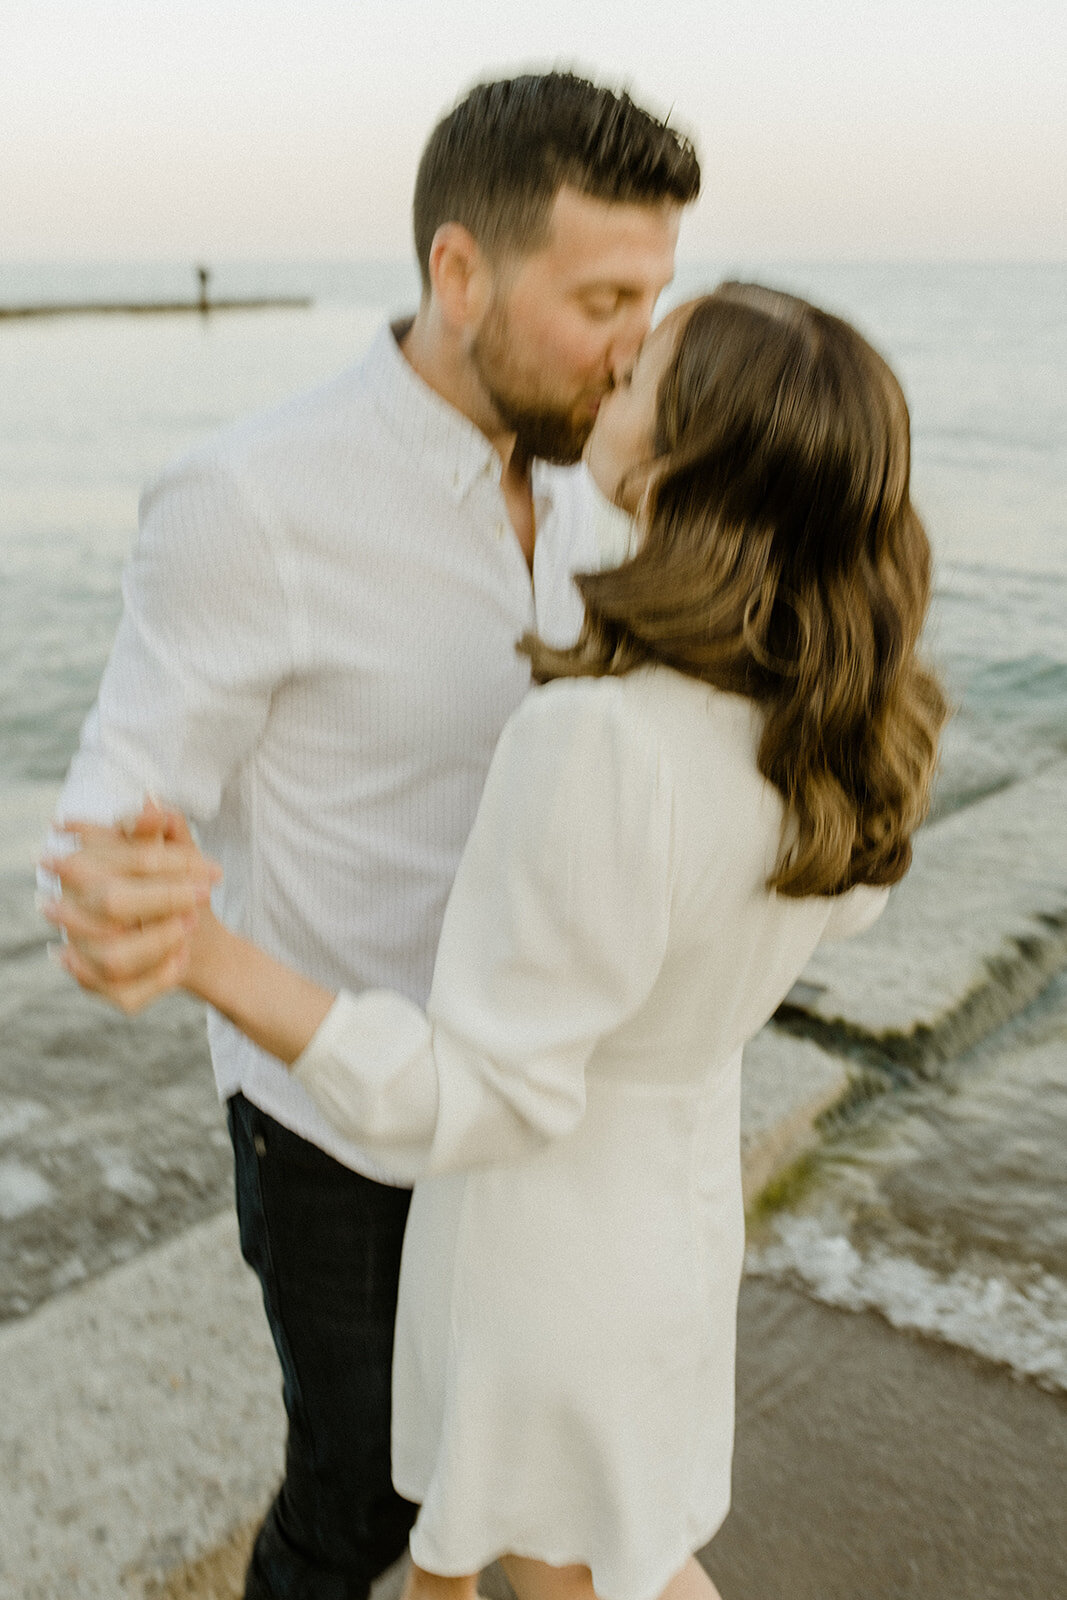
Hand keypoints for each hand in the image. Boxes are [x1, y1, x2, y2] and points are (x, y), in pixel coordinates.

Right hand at [38, 799, 221, 1013]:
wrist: (188, 936)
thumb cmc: (173, 883)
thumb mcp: (174, 850)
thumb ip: (161, 829)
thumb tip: (153, 804)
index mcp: (84, 862)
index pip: (127, 858)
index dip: (173, 862)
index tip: (214, 872)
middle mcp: (69, 905)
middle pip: (113, 902)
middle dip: (166, 900)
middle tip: (201, 897)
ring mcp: (76, 947)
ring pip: (113, 956)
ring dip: (162, 941)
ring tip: (188, 928)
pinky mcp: (93, 983)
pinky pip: (123, 993)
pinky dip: (158, 979)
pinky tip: (179, 961)